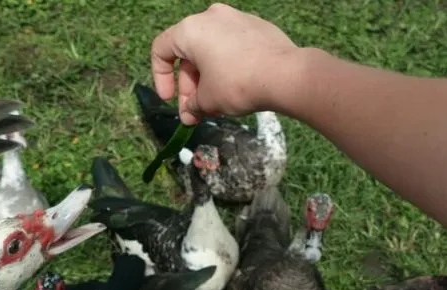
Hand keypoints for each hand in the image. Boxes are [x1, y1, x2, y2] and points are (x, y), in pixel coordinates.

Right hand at [151, 3, 301, 123]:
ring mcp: (237, 18)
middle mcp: (212, 17)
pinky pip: (232, 47)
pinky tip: (236, 89)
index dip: (160, 78)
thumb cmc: (236, 84)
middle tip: (195, 112)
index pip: (161, 50)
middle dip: (189, 87)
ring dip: (207, 79)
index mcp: (191, 29)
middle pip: (189, 54)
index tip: (170, 100)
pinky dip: (227, 67)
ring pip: (211, 51)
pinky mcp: (257, 26)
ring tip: (216, 105)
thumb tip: (189, 115)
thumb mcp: (207, 100)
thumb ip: (191, 106)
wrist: (285, 74)